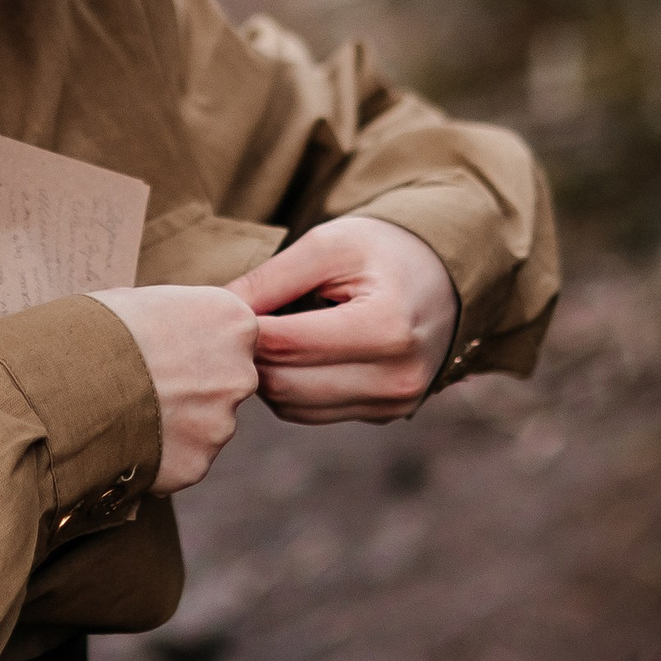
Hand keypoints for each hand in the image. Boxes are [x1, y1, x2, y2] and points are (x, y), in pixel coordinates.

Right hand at [87, 282, 258, 490]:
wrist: (64, 384)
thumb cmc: (94, 330)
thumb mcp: (142, 300)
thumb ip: (175, 319)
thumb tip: (171, 329)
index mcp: (232, 323)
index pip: (230, 334)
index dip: (194, 341)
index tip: (165, 346)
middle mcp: (240, 374)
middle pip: (224, 382)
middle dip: (192, 386)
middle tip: (146, 383)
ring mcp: (220, 424)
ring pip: (204, 425)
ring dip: (175, 423)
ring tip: (127, 412)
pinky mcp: (197, 465)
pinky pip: (182, 459)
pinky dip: (160, 454)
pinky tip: (126, 438)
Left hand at [227, 217, 460, 425]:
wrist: (444, 277)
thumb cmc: (383, 251)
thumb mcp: (329, 245)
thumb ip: (270, 279)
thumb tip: (216, 310)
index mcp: (387, 328)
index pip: (286, 343)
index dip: (244, 327)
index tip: (225, 308)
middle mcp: (395, 377)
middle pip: (284, 383)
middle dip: (252, 354)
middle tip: (238, 324)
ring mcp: (393, 403)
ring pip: (291, 406)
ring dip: (267, 374)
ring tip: (269, 333)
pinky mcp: (384, 415)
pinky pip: (310, 413)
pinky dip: (289, 388)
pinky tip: (293, 354)